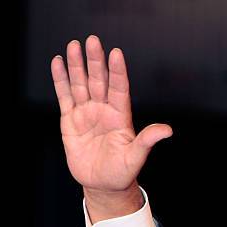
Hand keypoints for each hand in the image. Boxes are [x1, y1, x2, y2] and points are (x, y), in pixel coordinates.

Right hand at [51, 35, 171, 220]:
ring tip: (74, 45)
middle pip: (99, 81)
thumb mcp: (136, 158)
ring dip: (78, 65)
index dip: (118, 71)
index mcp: (121, 117)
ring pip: (81, 84)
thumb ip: (148, 141)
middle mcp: (104, 110)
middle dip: (96, 61)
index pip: (120, 89)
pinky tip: (59, 62)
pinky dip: (61, 79)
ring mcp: (87, 113)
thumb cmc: (122, 172)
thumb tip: (167, 130)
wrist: (103, 185)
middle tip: (93, 41)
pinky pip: (65, 96)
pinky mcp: (71, 120)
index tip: (116, 54)